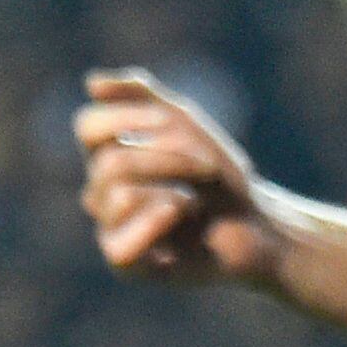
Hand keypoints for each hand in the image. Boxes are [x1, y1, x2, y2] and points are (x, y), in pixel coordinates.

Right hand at [74, 71, 277, 284]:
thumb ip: (143, 98)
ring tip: (197, 200)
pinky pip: (119, 245)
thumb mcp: (188, 127)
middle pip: (110, 163)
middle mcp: (100, 192)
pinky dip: (154, 224)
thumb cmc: (221, 177)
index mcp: (107, 157)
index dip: (127, 117)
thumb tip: (92, 82)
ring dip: (174, 190)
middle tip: (210, 165)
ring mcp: (111, 228)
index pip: (87, 126)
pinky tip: (181, 213)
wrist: (258, 224)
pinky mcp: (128, 264)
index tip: (169, 117)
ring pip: (117, 197)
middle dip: (170, 158)